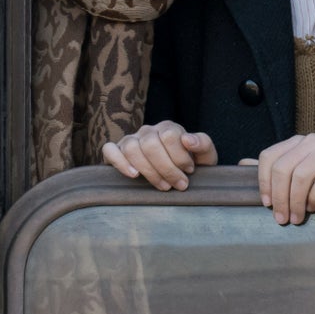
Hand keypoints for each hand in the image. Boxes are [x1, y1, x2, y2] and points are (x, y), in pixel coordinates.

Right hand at [101, 121, 216, 189]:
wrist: (174, 176)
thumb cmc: (190, 165)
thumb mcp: (205, 155)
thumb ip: (203, 144)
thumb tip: (188, 140)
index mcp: (168, 128)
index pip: (169, 136)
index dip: (180, 156)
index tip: (190, 170)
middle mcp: (148, 131)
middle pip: (150, 145)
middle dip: (167, 169)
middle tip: (179, 184)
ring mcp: (130, 140)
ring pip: (131, 148)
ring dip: (149, 171)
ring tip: (163, 186)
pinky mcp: (116, 151)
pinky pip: (109, 150)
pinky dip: (120, 162)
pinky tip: (134, 175)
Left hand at [244, 133, 314, 224]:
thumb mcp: (297, 170)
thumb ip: (273, 169)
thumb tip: (242, 164)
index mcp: (295, 142)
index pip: (270, 157)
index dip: (264, 182)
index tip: (266, 205)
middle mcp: (311, 140)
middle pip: (284, 168)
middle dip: (280, 197)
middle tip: (282, 219)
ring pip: (302, 175)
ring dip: (296, 201)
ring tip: (297, 218)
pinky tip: (313, 208)